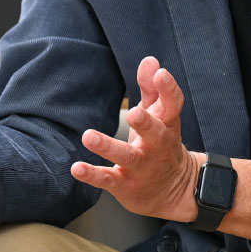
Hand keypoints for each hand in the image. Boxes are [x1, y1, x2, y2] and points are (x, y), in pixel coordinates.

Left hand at [70, 56, 201, 221]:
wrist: (173, 191)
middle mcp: (158, 147)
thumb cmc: (160, 144)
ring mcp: (143, 167)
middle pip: (156, 135)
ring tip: (88, 136)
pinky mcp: (126, 185)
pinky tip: (77, 168)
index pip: (173, 105)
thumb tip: (150, 61)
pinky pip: (109, 180)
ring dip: (109, 147)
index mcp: (167, 125)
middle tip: (134, 113)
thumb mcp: (159, 115)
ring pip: (128, 157)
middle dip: (146, 124)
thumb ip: (152, 88)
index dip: (168, 89)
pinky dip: (92, 175)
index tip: (161, 74)